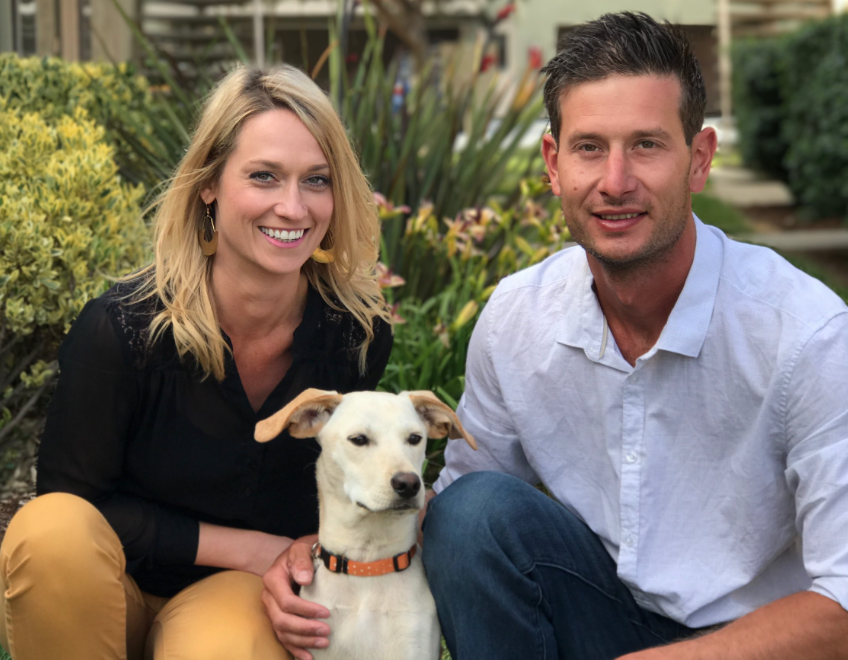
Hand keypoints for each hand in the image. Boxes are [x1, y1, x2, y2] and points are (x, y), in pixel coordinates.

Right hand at [262, 534, 330, 659]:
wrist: (297, 555)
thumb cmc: (303, 551)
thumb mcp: (302, 547)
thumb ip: (302, 559)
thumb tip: (305, 578)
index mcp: (273, 579)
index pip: (287, 602)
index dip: (306, 611)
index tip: (326, 613)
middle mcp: (268, 597)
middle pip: (282, 621)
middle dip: (305, 629)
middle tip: (327, 632)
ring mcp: (272, 610)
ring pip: (282, 633)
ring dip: (303, 642)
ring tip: (324, 643)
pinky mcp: (278, 618)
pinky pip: (283, 638)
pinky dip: (295, 650)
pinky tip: (308, 657)